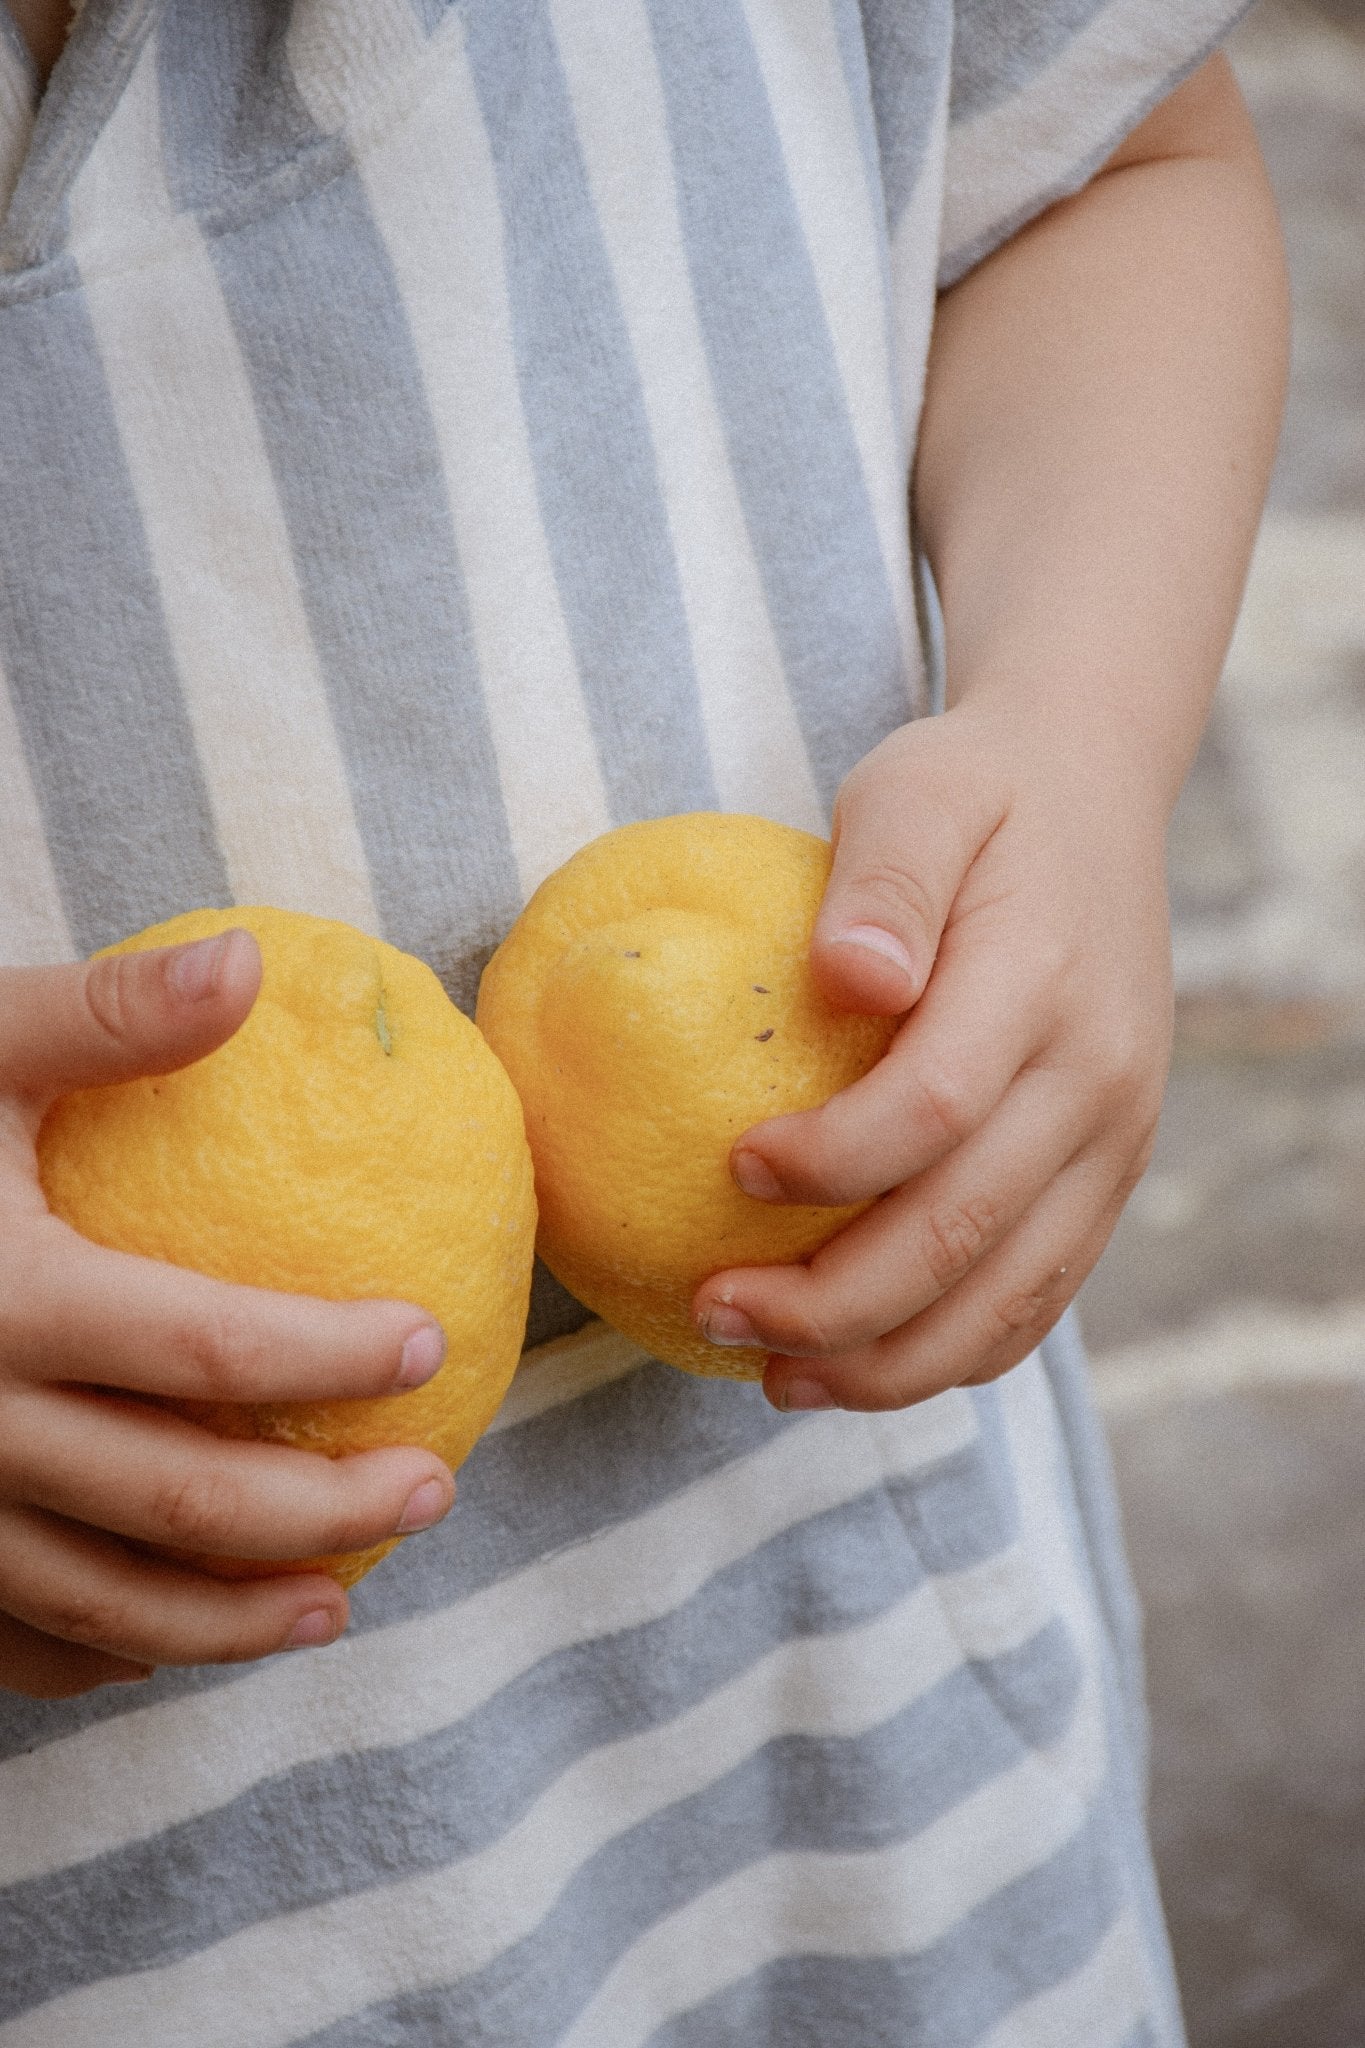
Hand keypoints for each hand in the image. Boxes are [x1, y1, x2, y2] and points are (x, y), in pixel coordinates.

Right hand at [0, 931, 453, 1698]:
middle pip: (184, 1501)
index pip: (208, 1346)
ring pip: (103, 1602)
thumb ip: (103, 1021)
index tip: (429, 1342)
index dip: (332, 1354)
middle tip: (430, 1493)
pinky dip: (93, 1655)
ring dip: (232, 1621)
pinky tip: (163, 1645)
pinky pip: (4, 1638)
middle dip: (326, 1513)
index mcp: (0, 1298)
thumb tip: (253, 963)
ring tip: (336, 1607)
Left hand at [692, 702, 1171, 1409]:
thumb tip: (850, 980)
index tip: (731, 1171)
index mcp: (1044, 985)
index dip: (831, 1164)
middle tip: (713, 1311)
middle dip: (831, 1303)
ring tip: (774, 1376)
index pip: (936, 1109)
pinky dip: (951, 1353)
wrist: (1094, 796)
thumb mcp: (915, 790)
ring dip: (886, 1362)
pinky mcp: (1109, 1175)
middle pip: (964, 1234)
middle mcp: (1098, 1080)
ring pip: (1007, 1297)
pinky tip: (858, 1366)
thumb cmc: (974, 795)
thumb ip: (886, 877)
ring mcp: (1116, 1140)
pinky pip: (1038, 1295)